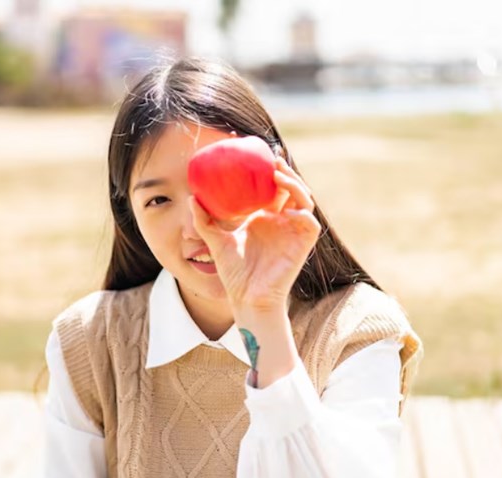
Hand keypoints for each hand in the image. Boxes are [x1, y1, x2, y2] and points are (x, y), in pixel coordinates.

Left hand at [188, 156, 321, 311]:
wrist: (246, 298)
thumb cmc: (234, 272)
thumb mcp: (216, 242)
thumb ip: (204, 221)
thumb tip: (191, 198)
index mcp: (264, 217)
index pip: (271, 189)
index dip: (270, 172)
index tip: (258, 156)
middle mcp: (281, 221)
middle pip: (290, 188)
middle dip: (284, 171)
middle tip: (271, 159)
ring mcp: (293, 232)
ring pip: (304, 199)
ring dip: (295, 184)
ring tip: (278, 174)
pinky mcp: (302, 244)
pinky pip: (310, 222)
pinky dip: (304, 211)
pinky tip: (291, 205)